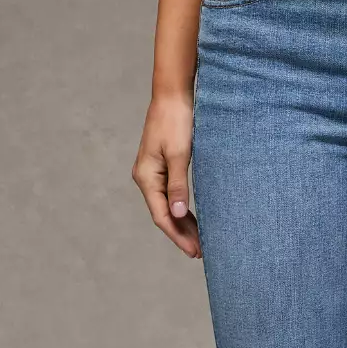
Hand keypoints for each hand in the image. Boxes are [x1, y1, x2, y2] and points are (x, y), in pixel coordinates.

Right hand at [132, 90, 200, 257]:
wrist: (173, 95)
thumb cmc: (176, 121)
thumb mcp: (180, 155)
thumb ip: (178, 186)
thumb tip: (178, 215)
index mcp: (147, 177)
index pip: (162, 216)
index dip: (178, 235)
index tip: (194, 251)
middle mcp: (146, 177)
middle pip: (164, 214)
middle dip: (181, 234)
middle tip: (201, 252)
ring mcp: (153, 173)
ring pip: (168, 206)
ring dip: (183, 223)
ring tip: (199, 241)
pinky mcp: (162, 166)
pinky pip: (170, 195)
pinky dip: (181, 208)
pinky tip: (192, 218)